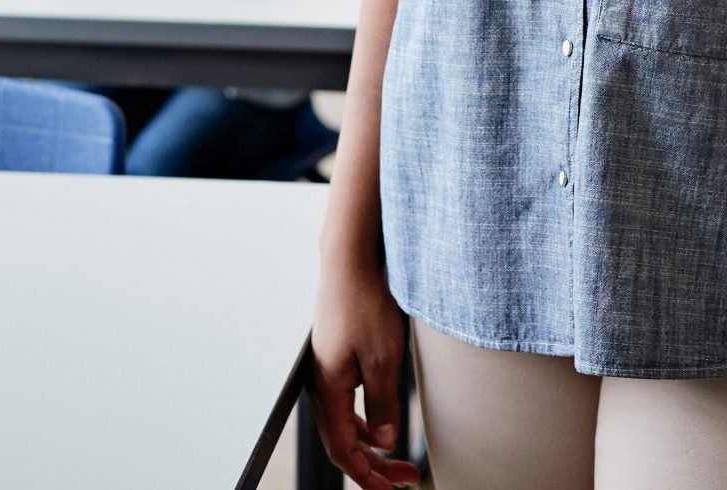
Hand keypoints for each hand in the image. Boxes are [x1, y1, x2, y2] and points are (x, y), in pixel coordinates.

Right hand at [309, 258, 419, 489]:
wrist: (350, 260)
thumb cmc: (364, 302)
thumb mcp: (384, 359)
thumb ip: (382, 405)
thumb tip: (384, 442)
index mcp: (328, 389)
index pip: (343, 450)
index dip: (368, 476)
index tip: (393, 488)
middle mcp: (322, 384)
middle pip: (343, 441)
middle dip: (373, 466)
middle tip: (404, 479)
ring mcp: (328, 370)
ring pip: (345, 423)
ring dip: (371, 445)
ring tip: (399, 458)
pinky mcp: (337, 357)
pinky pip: (347, 403)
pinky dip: (365, 422)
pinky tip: (383, 423)